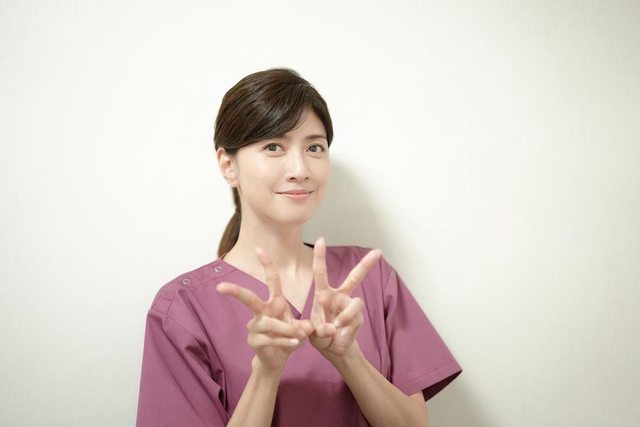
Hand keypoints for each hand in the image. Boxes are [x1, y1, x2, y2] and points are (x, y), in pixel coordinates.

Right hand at [216, 247, 313, 373]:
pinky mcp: (254, 341)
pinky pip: (270, 339)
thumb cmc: (288, 338)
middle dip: (235, 291)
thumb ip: (304, 327)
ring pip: (269, 323)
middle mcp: (262, 312)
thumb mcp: (300, 329)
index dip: (266, 264)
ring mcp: (255, 327)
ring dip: (286, 329)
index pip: (271, 280)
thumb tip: (306, 328)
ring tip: (299, 336)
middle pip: (248, 299)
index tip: (259, 248)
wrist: (277, 360)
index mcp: (274, 303)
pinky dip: (285, 341)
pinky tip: (294, 344)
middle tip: (220, 286)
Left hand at [308, 237, 381, 360]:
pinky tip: (340, 333)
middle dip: (366, 264)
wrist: (332, 349)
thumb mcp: (310, 331)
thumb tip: (331, 327)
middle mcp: (339, 296)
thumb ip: (317, 329)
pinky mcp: (358, 318)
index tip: (321, 239)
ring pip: (355, 303)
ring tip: (335, 327)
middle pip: (355, 277)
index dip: (321, 256)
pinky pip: (355, 319)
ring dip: (345, 316)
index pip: (321, 273)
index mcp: (324, 294)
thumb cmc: (319, 335)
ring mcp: (350, 306)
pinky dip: (346, 327)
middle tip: (378, 252)